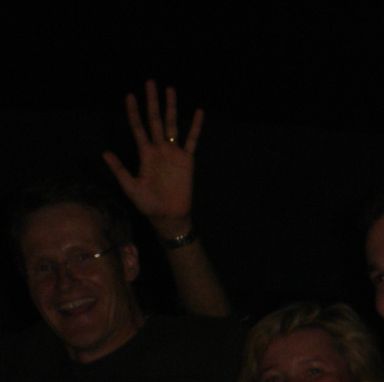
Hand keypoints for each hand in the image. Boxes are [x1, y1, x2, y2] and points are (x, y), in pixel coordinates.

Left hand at [102, 80, 203, 238]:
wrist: (168, 216)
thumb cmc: (148, 204)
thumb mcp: (130, 187)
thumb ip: (119, 169)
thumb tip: (103, 152)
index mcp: (144, 153)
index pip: (138, 127)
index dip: (133, 112)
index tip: (129, 95)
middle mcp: (159, 149)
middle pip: (155, 120)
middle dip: (152, 102)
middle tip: (150, 82)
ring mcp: (173, 153)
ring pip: (172, 125)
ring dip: (171, 108)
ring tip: (170, 89)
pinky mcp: (187, 160)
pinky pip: (192, 140)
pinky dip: (195, 126)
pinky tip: (198, 112)